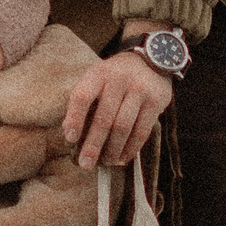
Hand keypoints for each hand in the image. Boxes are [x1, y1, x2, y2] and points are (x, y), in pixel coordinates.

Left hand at [62, 49, 173, 168]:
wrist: (150, 61)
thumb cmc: (114, 77)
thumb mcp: (96, 79)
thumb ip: (83, 100)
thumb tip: (69, 133)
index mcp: (98, 73)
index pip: (83, 96)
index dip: (75, 118)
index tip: (70, 139)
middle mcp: (119, 79)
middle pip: (104, 117)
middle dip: (93, 144)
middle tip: (86, 164)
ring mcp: (139, 90)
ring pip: (123, 127)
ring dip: (112, 150)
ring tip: (105, 162)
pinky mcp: (156, 101)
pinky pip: (142, 130)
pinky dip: (131, 148)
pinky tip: (123, 157)